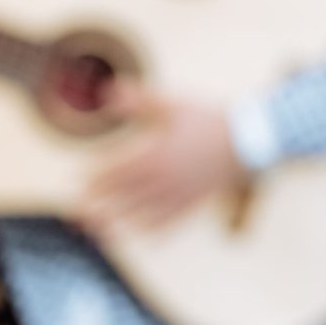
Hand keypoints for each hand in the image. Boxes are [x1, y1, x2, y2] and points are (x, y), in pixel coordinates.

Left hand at [79, 86, 248, 232]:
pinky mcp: (194, 202)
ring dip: (118, 225)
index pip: (115, 172)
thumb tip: (108, 91)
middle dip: (97, 207)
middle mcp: (163, 180)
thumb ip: (139, 100)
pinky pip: (169, 222)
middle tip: (76, 215)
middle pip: (122, 198)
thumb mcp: (173, 104)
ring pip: (141, 215)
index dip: (94, 178)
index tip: (77, 182)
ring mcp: (178, 194)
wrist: (249, 140)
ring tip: (99, 232)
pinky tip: (141, 233)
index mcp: (154, 155)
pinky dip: (152, 230)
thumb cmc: (209, 120)